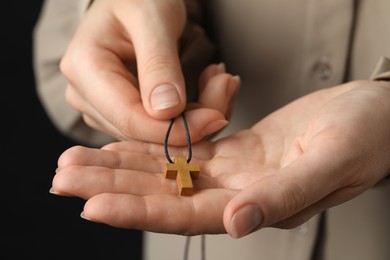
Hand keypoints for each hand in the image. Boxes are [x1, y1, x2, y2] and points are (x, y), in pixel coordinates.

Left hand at [52, 80, 389, 237]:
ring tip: (78, 161)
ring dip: (122, 167)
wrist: (377, 116)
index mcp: (260, 204)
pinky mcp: (236, 150)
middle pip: (164, 195)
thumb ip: (285, 196)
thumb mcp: (332, 161)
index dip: (139, 210)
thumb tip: (238, 224)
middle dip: (112, 188)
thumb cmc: (367, 138)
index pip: (188, 214)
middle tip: (63, 178)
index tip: (92, 205)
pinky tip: (122, 145)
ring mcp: (235, 173)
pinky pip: (183, 152)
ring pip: (167, 173)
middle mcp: (239, 194)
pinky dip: (151, 148)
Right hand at [60, 0, 238, 144]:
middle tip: (227, 85)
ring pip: (155, 134)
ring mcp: (103, 107)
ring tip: (219, 79)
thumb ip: (159, 63)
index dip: (174, 129)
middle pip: (144, 131)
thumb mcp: (152, 19)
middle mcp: (86, 95)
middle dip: (192, 120)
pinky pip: (158, 127)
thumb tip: (167, 112)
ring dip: (195, 114)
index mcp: (84, 69)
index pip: (130, 119)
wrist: (134, 1)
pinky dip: (189, 113)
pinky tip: (207, 86)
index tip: (216, 117)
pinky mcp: (122, 111)